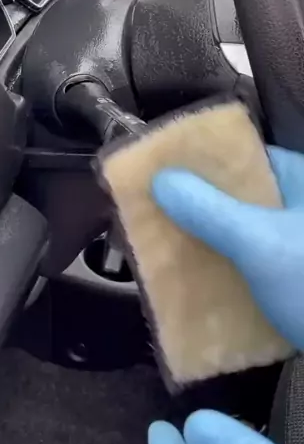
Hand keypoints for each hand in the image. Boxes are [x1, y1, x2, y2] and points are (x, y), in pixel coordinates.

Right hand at [152, 146, 303, 349]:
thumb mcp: (260, 244)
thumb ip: (209, 211)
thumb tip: (162, 179)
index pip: (246, 157)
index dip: (202, 162)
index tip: (160, 173)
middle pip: (244, 197)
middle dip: (201, 207)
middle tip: (154, 215)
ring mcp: (302, 248)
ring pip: (249, 234)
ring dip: (213, 244)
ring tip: (167, 251)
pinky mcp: (300, 284)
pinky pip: (260, 267)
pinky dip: (233, 273)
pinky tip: (201, 287)